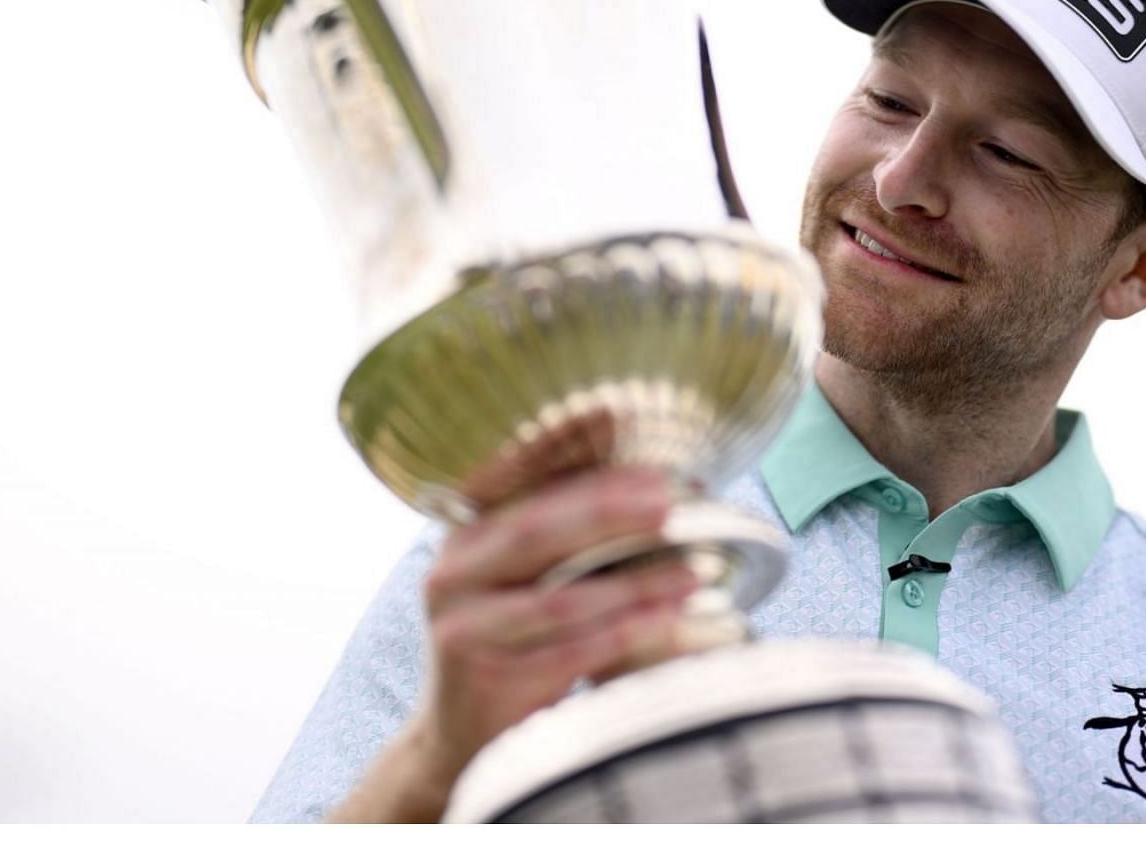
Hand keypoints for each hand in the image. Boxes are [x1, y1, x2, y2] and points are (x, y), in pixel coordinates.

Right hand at [327, 456, 696, 821]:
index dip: (562, 442)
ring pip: (562, 596)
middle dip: (610, 508)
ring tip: (695, 566)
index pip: (512, 474)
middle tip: (672, 496)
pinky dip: (629, 631)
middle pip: (536, 529)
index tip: (619, 413)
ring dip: (636, 579)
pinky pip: (574, 650)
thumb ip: (561, 527)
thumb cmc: (513, 637)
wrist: (462, 732)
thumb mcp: (518, 574)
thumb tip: (646, 476)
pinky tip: (672, 616)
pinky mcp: (488, 681)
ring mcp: (464, 628)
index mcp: (462, 532)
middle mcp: (451, 572)